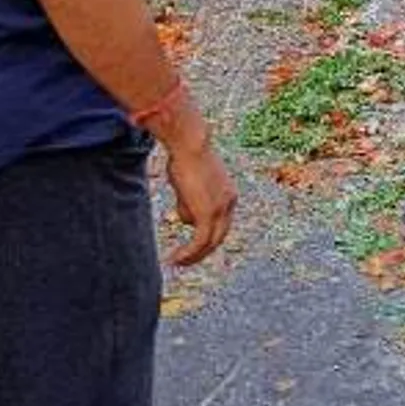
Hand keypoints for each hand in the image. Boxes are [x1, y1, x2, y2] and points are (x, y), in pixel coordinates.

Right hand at [164, 135, 237, 266]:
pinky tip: (174, 259)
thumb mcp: (189, 182)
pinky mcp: (208, 212)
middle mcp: (230, 203)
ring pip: (209, 242)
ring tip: (176, 262)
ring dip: (192, 256)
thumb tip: (184, 218)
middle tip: (184, 261)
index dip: (207, 237)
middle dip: (201, 251)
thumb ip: (190, 200)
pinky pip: (199, 241)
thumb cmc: (184, 157)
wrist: (189, 144)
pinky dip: (188, 253)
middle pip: (219, 236)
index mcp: (229, 195)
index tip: (191, 246)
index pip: (221, 224)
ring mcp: (221, 208)